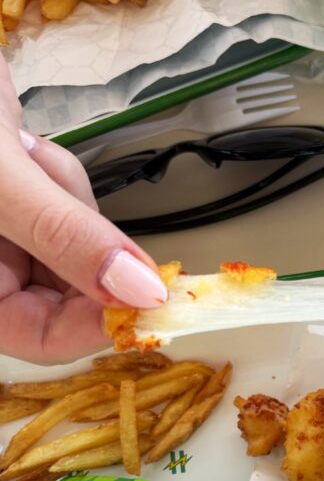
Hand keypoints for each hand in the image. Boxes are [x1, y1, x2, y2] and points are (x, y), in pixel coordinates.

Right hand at [0, 58, 166, 363]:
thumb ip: (65, 237)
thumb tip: (140, 294)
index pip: (43, 339)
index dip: (100, 322)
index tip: (152, 293)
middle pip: (66, 293)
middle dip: (79, 241)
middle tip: (60, 190)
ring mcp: (0, 234)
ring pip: (72, 243)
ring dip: (66, 198)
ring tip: (20, 150)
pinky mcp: (12, 197)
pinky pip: (61, 203)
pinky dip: (56, 175)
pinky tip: (20, 140)